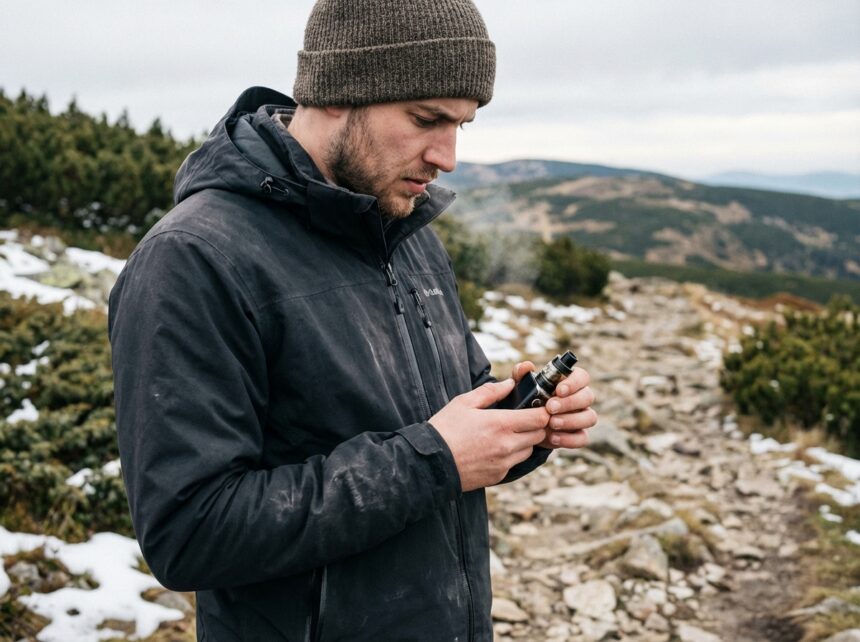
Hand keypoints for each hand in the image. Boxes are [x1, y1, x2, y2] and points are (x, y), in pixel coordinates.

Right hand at [428, 379, 549, 491]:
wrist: (430, 463)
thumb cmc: (445, 429)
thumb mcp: (464, 403)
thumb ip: (490, 392)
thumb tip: (510, 384)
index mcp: (500, 424)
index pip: (539, 418)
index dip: (540, 411)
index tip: (534, 407)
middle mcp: (507, 445)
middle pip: (539, 435)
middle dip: (534, 426)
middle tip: (521, 419)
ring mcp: (503, 463)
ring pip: (529, 450)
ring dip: (524, 441)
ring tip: (505, 434)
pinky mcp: (498, 476)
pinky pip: (514, 463)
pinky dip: (511, 455)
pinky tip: (494, 448)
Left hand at [512, 361, 595, 449]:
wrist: (525, 425)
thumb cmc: (527, 399)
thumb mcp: (521, 386)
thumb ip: (521, 374)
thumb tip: (527, 366)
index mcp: (570, 382)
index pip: (582, 376)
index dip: (573, 383)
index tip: (558, 390)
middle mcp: (580, 398)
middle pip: (588, 396)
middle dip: (569, 403)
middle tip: (550, 408)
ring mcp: (582, 417)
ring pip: (590, 417)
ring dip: (571, 420)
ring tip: (552, 423)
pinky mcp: (578, 435)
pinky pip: (583, 438)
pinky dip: (569, 439)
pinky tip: (553, 437)